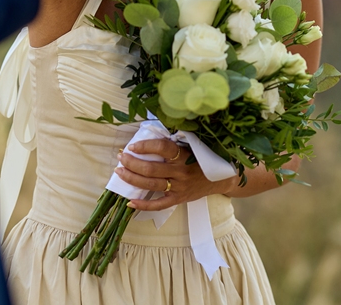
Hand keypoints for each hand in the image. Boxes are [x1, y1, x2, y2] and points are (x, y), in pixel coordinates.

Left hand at [115, 140, 230, 210]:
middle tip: (121, 157)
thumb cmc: (203, 158)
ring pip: (150, 185)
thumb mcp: (193, 146)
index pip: (163, 148)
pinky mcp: (178, 199)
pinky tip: (130, 202)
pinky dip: (143, 205)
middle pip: (151, 168)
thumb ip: (174, 142)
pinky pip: (158, 205)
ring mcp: (179, 187)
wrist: (221, 178)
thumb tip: (149, 134)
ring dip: (132, 178)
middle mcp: (181, 172)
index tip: (133, 145)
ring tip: (120, 172)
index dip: (146, 146)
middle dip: (132, 162)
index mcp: (185, 155)